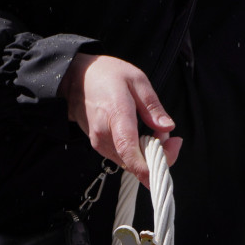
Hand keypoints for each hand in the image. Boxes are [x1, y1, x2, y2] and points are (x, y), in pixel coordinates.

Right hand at [59, 53, 181, 187]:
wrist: (76, 81)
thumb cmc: (107, 76)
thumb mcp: (137, 80)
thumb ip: (152, 106)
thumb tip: (168, 128)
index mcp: (116, 115)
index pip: (128, 149)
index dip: (146, 167)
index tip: (163, 167)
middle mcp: (105, 136)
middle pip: (135, 162)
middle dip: (158, 153)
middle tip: (166, 132)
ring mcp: (100, 144)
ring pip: (132, 162)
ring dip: (148, 152)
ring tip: (153, 128)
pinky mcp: (100, 148)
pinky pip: (125, 157)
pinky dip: (138, 151)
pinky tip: (141, 133)